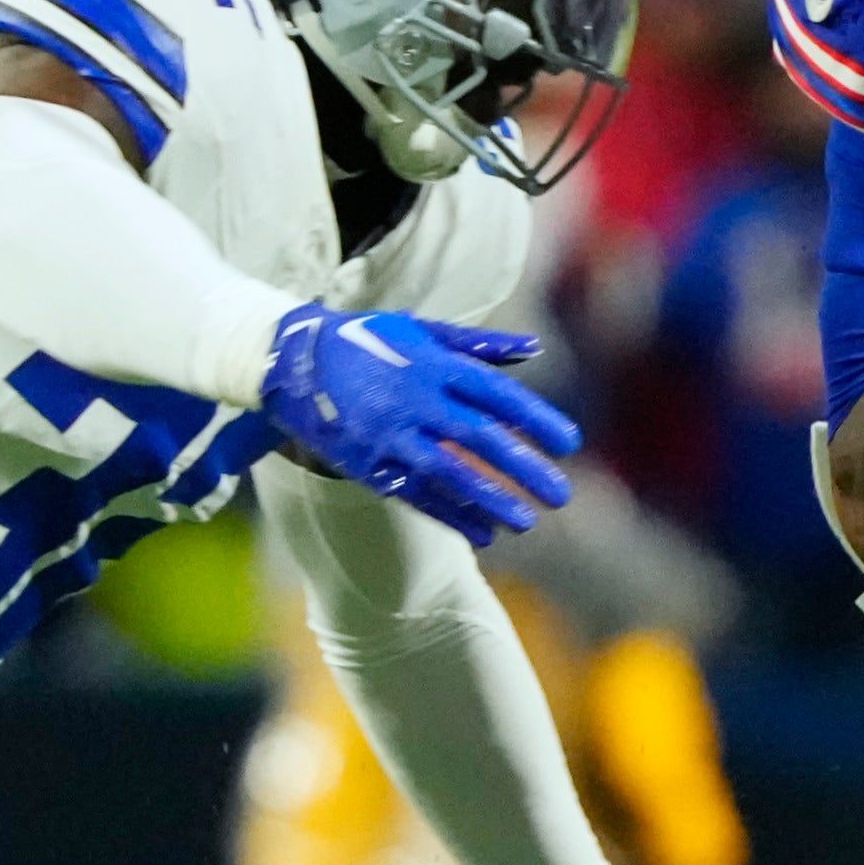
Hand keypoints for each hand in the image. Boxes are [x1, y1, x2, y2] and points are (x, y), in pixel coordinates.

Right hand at [259, 304, 580, 544]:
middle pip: (478, 437)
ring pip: (447, 472)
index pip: (495, 393)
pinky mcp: (368, 463)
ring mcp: (389, 434)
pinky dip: (450, 515)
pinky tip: (483, 534)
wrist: (293, 360)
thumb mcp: (421, 330)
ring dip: (489, 499)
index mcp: (432, 364)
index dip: (535, 419)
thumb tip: (535, 348)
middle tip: (560, 493)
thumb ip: (480, 345)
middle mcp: (413, 399)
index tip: (570, 444)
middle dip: (522, 467)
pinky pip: (414, 494)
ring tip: (525, 521)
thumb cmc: (368, 341)